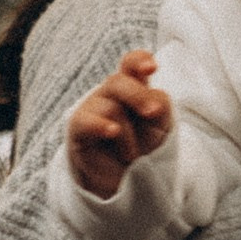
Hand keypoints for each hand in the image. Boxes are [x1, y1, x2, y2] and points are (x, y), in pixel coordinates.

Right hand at [65, 51, 172, 198]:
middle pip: (117, 82)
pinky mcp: (78, 128)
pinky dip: (101, 126)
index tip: (152, 68)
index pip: (131, 64)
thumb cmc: (145, 145)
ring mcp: (92, 108)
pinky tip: (112, 132)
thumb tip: (151, 101)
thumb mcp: (161, 123)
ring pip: (111, 108)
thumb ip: (159, 103)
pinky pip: (86, 121)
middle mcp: (109, 94)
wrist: (127, 178)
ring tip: (132, 155)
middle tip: (153, 113)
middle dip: (138, 96)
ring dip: (128, 135)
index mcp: (133, 86)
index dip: (139, 61)